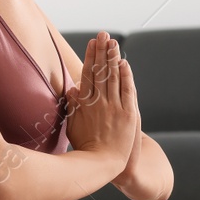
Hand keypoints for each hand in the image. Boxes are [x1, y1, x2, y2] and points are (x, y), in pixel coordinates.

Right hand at [63, 31, 138, 170]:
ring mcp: (114, 107)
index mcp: (85, 104)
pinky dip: (126, 76)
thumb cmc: (85, 147)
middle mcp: (99, 102)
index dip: (90, 57)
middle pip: (100, 71)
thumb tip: (72, 89)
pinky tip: (124, 63)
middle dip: (101, 51)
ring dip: (113, 58)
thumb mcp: (73, 125)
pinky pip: (127, 90)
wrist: (102, 164)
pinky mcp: (128, 114)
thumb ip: (73, 106)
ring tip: (113, 42)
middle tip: (103, 34)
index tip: (92, 43)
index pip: (88, 74)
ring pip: (113, 77)